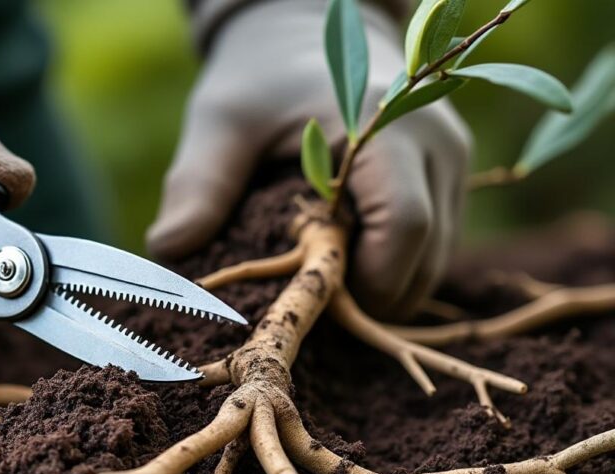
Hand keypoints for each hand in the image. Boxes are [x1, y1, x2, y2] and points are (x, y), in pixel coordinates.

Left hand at [148, 0, 470, 318]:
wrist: (305, 34)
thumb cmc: (262, 76)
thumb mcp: (222, 122)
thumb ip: (201, 183)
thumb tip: (168, 248)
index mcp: (387, 128)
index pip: (405, 226)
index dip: (364, 278)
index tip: (313, 293)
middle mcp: (437, 145)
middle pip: (427, 258)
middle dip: (370, 293)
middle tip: (309, 294)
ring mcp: (451, 163)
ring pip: (435, 261)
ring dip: (383, 285)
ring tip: (324, 274)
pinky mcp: (449, 178)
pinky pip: (434, 246)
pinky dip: (393, 268)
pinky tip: (344, 256)